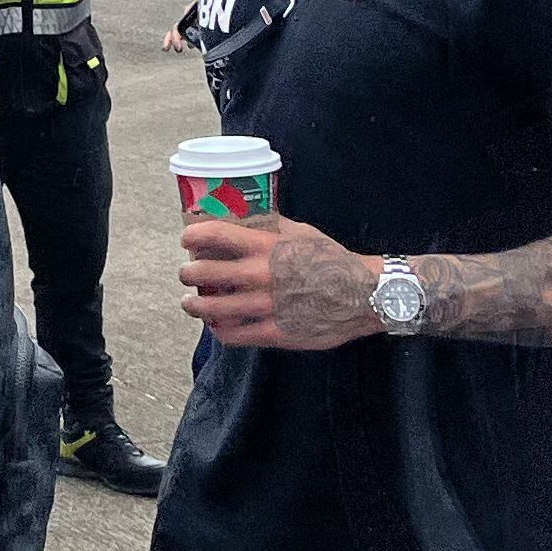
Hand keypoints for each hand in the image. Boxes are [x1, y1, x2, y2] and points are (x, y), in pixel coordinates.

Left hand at [179, 213, 383, 350]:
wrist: (364, 295)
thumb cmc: (333, 260)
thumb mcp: (301, 232)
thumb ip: (271, 225)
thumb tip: (247, 215)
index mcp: (265, 246)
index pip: (213, 234)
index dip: (192, 236)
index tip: (187, 240)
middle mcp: (260, 275)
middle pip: (202, 273)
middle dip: (188, 273)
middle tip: (187, 274)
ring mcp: (265, 306)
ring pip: (211, 307)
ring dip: (194, 304)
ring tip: (190, 302)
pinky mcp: (274, 333)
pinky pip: (232, 334)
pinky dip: (218, 329)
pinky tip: (216, 325)